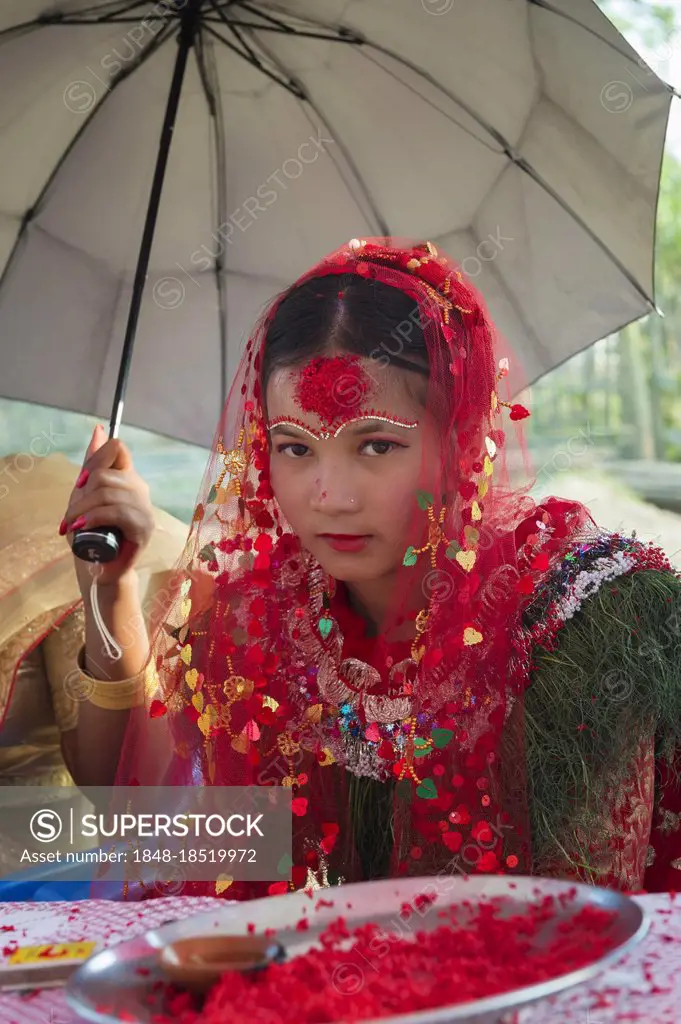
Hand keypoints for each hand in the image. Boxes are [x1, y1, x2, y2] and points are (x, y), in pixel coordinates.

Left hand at [61, 424, 154, 586]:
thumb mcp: (86, 494)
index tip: (81, 484)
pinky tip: (85, 527)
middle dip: (81, 494)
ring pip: (108, 493)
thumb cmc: (93, 532)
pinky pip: (117, 512)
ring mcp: (144, 508)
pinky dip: (95, 518)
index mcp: (127, 477)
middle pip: (107, 473)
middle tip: (70, 516)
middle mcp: (139, 489)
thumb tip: (98, 430)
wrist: (100, 567)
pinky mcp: (143, 527)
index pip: (117, 449)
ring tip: (72, 525)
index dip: (95, 461)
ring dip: (82, 510)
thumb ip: (93, 463)